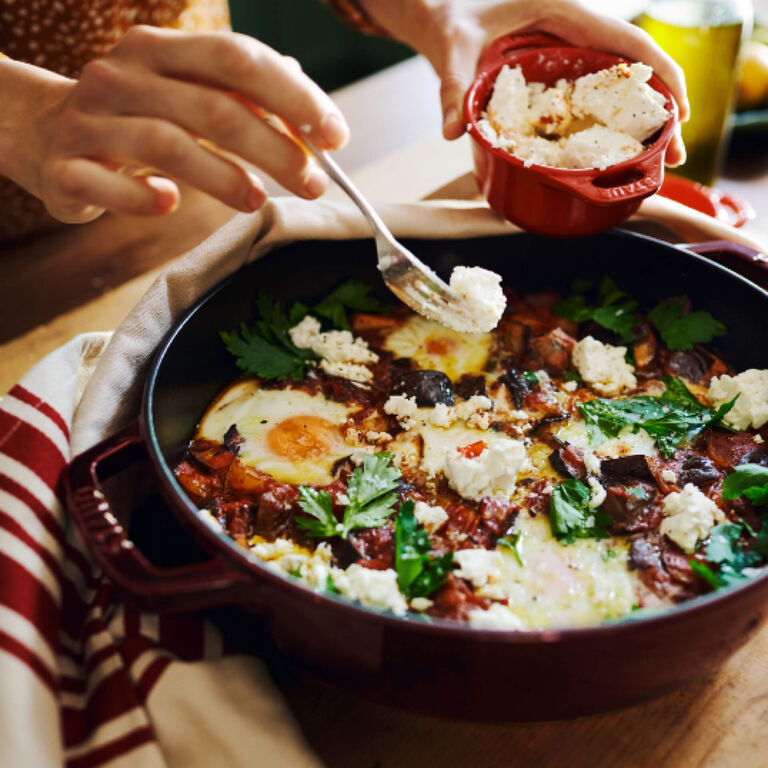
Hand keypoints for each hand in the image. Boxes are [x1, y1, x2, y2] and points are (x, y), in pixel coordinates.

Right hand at [0, 27, 348, 222]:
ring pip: (168, 144)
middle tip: (312, 183)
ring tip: (259, 201)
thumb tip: (312, 110)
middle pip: (213, 107)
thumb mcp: (184, 92)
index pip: (238, 59)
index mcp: (161, 50)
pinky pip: (108, 186)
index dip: (293, 97)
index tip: (335, 135)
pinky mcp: (65, 168)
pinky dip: (144, 197)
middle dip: (274, 149)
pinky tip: (170, 204)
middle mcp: (124, 76)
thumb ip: (242, 97)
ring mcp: (91, 121)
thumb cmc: (135, 116)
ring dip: (224, 177)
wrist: (41, 132)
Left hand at [361, 0, 687, 166]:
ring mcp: (571, 48)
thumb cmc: (452, 18)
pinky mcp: (561, 66)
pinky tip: (623, 145)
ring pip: (621, 80)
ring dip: (643, 117)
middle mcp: (576, 29)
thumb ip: (453, 88)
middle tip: (673, 154)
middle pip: (635, 66)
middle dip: (662, 108)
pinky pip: (598, 89)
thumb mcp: (453, 48)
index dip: (661, 73)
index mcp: (564, 12)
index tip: (681, 110)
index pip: (627, 41)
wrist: (440, 13)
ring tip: (658, 158)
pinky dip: (615, 117)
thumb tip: (453, 132)